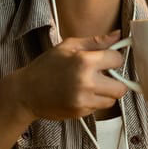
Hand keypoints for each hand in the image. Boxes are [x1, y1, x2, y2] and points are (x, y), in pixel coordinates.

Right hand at [11, 31, 128, 119]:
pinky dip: (94, 101)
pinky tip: (80, 94)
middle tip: (103, 76)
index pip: (118, 59)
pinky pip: (99, 108)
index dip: (113, 58)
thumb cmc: (46, 66)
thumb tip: (118, 35)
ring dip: (106, 93)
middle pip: (121, 87)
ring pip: (112, 100)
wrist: (26, 92)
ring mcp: (84, 100)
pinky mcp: (81, 113)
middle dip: (115, 81)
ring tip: (90, 86)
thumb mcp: (68, 46)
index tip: (106, 60)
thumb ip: (95, 41)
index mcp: (84, 61)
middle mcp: (87, 82)